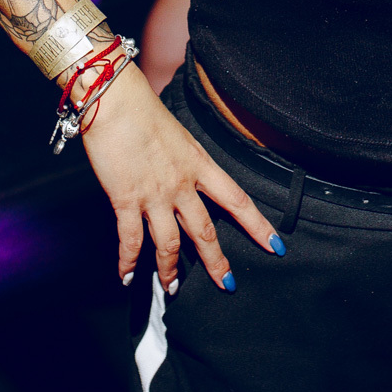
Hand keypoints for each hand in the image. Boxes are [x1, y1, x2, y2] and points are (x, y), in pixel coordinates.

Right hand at [80, 62, 282, 291]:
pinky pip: (131, 239)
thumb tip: (185, 179)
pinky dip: (128, 262)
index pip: (237, 200)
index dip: (258, 225)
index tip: (275, 245)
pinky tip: (127, 277)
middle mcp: (182, 185)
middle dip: (217, 263)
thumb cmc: (143, 112)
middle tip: (228, 284)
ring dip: (170, 271)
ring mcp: (154, 195)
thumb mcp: (179, 136)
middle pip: (205, 232)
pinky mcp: (126, 200)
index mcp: (199, 165)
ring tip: (171, 288)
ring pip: (169, 244)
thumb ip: (185, 162)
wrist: (115, 102)